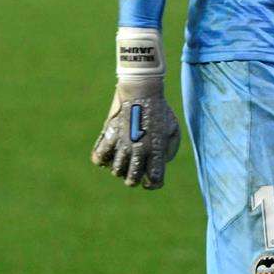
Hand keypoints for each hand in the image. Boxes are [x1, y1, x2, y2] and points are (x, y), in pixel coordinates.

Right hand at [90, 28, 181, 187]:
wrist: (142, 89)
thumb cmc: (160, 108)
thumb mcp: (173, 128)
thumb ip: (169, 149)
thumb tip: (160, 162)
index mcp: (156, 150)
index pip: (155, 179)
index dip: (152, 184)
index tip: (149, 181)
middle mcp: (139, 150)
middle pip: (132, 179)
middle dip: (133, 180)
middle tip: (133, 173)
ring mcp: (123, 143)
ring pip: (116, 171)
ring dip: (119, 170)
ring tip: (122, 161)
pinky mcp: (110, 134)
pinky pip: (99, 156)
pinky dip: (101, 159)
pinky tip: (108, 154)